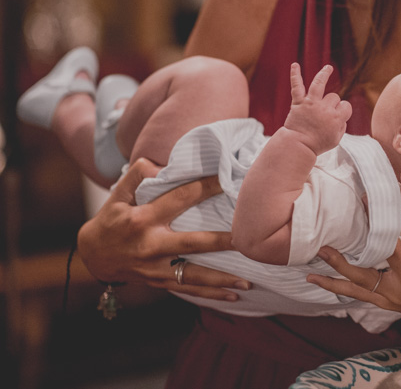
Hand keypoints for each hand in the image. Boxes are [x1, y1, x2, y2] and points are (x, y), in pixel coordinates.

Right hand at [77, 158, 251, 299]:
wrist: (92, 257)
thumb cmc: (110, 220)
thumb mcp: (117, 194)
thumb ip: (138, 174)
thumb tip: (161, 164)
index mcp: (143, 219)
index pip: (181, 199)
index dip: (205, 188)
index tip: (229, 181)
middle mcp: (151, 245)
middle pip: (192, 244)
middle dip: (220, 242)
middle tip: (246, 240)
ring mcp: (155, 268)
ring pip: (193, 275)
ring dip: (221, 280)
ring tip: (248, 282)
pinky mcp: (159, 282)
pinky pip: (188, 289)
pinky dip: (211, 295)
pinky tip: (233, 297)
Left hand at [284, 63, 351, 153]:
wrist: (297, 147)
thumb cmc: (317, 145)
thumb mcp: (336, 140)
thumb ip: (342, 126)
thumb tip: (341, 116)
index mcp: (336, 118)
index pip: (346, 106)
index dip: (343, 111)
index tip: (337, 119)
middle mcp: (324, 109)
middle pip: (333, 97)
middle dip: (331, 104)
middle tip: (322, 116)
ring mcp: (310, 104)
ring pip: (319, 84)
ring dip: (324, 74)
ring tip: (328, 68)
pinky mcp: (298, 103)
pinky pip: (296, 86)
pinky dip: (295, 75)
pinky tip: (295, 65)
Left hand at [307, 171, 400, 336]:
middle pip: (388, 248)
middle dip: (375, 223)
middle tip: (361, 199)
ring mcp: (396, 293)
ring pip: (363, 276)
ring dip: (340, 262)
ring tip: (322, 247)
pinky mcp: (385, 301)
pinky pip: (356, 294)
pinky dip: (333, 286)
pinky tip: (313, 278)